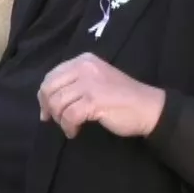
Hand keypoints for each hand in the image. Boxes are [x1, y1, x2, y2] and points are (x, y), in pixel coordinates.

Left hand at [37, 53, 166, 139]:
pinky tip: (75, 131)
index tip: (46, 111)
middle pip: (50, 88)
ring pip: (57, 103)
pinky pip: (69, 116)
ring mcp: (89, 83)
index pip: (51, 76)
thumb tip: (47, 100)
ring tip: (70, 126)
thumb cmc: (122, 98)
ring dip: (60, 119)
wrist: (149, 107)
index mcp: (84, 61)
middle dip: (48, 107)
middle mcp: (84, 68)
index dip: (44, 95)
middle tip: (55, 121)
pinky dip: (68, 127)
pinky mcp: (94, 100)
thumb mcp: (96, 80)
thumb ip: (75, 83)